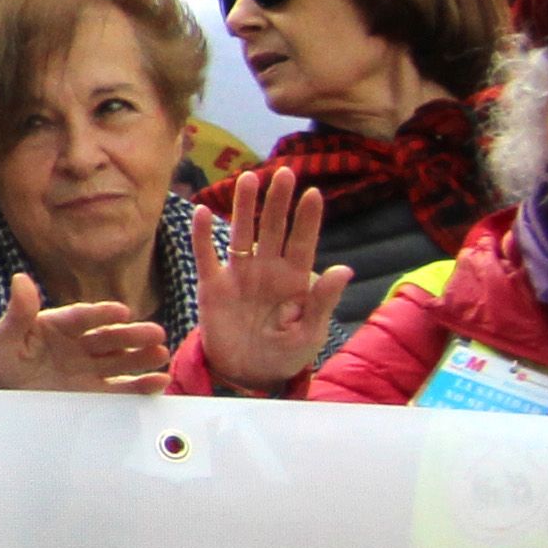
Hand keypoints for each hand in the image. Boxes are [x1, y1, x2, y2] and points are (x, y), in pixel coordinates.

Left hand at [0, 273, 172, 393]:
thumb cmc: (0, 359)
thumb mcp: (3, 337)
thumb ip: (17, 313)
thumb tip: (20, 279)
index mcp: (58, 324)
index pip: (83, 317)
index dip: (102, 313)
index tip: (121, 311)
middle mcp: (79, 344)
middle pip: (108, 338)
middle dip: (132, 335)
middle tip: (156, 333)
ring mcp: (88, 368)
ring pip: (120, 360)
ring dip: (142, 357)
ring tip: (161, 353)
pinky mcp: (93, 392)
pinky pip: (120, 388)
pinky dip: (140, 386)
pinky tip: (159, 381)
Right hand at [193, 167, 349, 390]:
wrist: (248, 374)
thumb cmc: (285, 354)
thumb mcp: (311, 333)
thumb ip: (323, 301)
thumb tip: (345, 269)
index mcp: (295, 280)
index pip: (303, 242)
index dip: (307, 219)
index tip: (313, 193)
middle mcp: (267, 270)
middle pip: (273, 228)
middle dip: (278, 201)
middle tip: (284, 173)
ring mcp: (239, 275)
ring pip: (241, 233)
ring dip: (245, 206)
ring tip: (248, 178)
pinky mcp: (213, 286)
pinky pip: (206, 256)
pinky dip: (202, 235)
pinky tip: (203, 211)